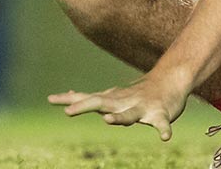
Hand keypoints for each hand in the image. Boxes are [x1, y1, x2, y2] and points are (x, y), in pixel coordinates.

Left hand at [48, 71, 189, 141]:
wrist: (169, 81)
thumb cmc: (137, 94)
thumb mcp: (113, 96)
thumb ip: (92, 98)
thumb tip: (70, 96)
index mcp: (112, 100)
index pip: (87, 98)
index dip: (69, 100)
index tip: (51, 100)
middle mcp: (123, 102)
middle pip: (101, 103)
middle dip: (84, 106)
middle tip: (67, 111)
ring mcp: (142, 107)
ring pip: (130, 115)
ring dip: (120, 118)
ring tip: (108, 121)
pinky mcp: (160, 113)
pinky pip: (162, 124)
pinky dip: (164, 130)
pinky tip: (165, 138)